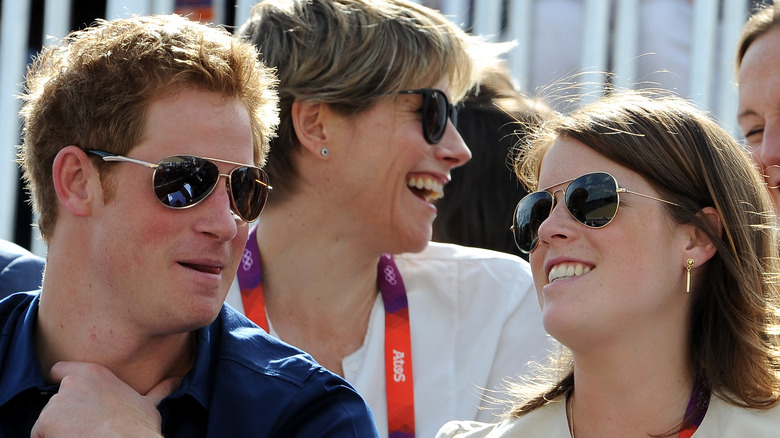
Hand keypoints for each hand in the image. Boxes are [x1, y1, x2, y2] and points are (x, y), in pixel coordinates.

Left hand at [31, 361, 180, 437]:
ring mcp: (56, 402)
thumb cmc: (138, 426)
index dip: (61, 385)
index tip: (70, 402)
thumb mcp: (148, 404)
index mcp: (94, 373)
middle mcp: (71, 383)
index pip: (60, 371)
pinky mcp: (45, 422)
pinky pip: (41, 436)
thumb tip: (176, 381)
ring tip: (84, 436)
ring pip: (48, 421)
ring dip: (59, 431)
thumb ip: (157, 390)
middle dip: (65, 415)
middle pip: (56, 401)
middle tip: (86, 428)